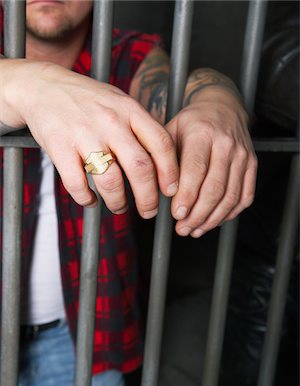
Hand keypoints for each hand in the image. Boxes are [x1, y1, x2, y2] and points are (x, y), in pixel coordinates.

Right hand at [1, 59, 178, 217]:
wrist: (42, 86)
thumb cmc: (88, 100)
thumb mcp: (120, 102)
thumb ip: (141, 127)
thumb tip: (165, 163)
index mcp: (129, 109)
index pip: (161, 143)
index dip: (170, 172)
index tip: (170, 191)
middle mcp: (110, 121)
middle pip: (140, 167)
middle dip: (148, 197)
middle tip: (148, 211)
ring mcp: (84, 133)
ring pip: (110, 180)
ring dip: (118, 202)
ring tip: (119, 207)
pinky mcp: (59, 146)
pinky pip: (77, 184)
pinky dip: (86, 199)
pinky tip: (90, 200)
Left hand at [166, 86, 256, 236]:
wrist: (221, 107)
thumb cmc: (190, 124)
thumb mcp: (170, 131)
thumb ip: (160, 159)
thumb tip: (151, 191)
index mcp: (202, 133)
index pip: (196, 170)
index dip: (186, 196)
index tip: (176, 215)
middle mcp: (226, 144)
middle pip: (214, 188)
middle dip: (197, 214)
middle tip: (182, 228)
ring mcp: (242, 155)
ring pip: (231, 196)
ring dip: (212, 219)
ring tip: (195, 230)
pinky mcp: (252, 165)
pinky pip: (245, 196)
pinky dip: (230, 214)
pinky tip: (213, 221)